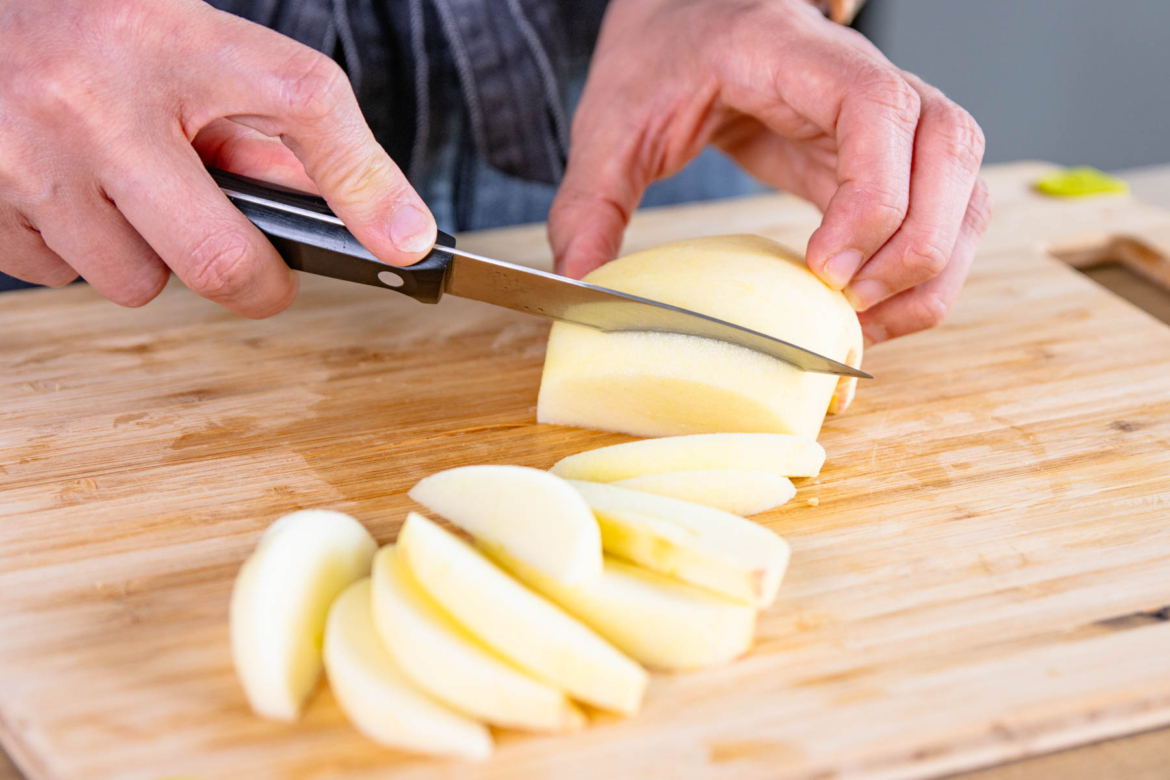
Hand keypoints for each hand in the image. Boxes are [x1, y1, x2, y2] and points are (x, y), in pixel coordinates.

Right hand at [0, 0, 434, 316]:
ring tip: (132, 192)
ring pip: (135, 282)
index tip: (407, 244)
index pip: (303, 105)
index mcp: (172, 40)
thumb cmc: (100, 31)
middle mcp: (94, 100)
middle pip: (217, 257)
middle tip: (258, 270)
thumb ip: (268, 128)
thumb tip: (351, 222)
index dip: (364, 184)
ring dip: (149, 257)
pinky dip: (78, 251)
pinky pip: (60, 276)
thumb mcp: (196, 49)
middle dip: (251, 281)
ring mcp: (27, 156)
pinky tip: (73, 194)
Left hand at [549, 0, 991, 342]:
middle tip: (845, 306)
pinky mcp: (886, 158)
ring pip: (964, 184)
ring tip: (864, 322)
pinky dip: (926, 270)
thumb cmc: (660, 54)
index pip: (878, 108)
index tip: (826, 266)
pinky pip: (945, 211)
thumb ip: (590, 200)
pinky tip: (870, 310)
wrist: (688, 12)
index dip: (872, 195)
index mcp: (792, 52)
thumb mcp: (612, 122)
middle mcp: (860, 77)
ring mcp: (887, 117)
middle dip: (915, 245)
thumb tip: (581, 286)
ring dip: (933, 266)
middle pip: (951, 147)